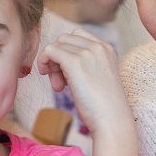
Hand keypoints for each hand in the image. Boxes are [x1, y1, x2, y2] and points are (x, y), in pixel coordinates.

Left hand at [36, 27, 137, 155]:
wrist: (112, 120)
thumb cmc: (104, 106)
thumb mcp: (98, 77)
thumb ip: (85, 64)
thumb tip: (58, 61)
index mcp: (106, 48)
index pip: (77, 36)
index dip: (66, 52)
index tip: (67, 73)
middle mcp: (98, 46)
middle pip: (64, 39)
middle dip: (58, 59)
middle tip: (60, 82)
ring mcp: (87, 52)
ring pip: (56, 45)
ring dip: (52, 65)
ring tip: (59, 86)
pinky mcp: (74, 62)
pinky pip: (49, 51)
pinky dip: (44, 63)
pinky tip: (52, 82)